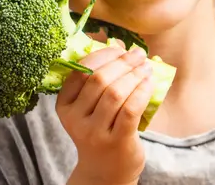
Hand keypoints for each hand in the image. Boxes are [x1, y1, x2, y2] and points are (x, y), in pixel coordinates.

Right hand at [57, 40, 156, 184]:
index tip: (120, 48)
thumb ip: (99, 80)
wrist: (105, 171)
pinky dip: (142, 91)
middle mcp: (75, 119)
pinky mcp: (116, 140)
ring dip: (135, 75)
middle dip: (122, 62)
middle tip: (138, 54)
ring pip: (115, 93)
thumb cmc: (100, 130)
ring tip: (146, 67)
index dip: (103, 55)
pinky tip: (149, 82)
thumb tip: (119, 44)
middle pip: (99, 79)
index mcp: (64, 105)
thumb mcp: (90, 107)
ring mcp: (95, 132)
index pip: (80, 71)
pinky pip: (131, 109)